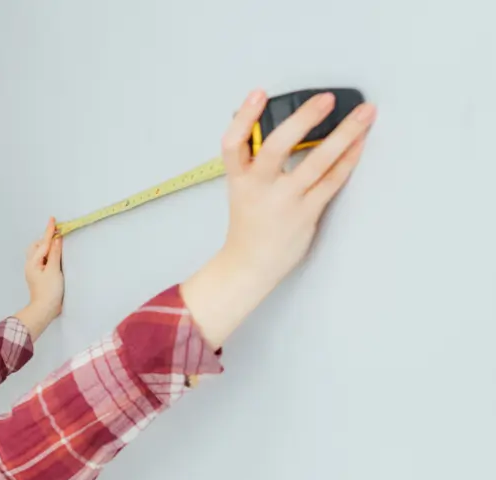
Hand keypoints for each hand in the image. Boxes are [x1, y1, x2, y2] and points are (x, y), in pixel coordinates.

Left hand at [24, 217, 63, 322]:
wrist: (44, 310)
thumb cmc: (49, 292)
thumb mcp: (54, 270)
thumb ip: (55, 253)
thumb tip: (57, 239)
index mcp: (33, 262)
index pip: (43, 243)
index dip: (49, 231)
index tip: (52, 220)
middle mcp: (31, 265)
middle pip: (37, 247)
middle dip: (46, 240)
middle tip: (58, 236)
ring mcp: (34, 272)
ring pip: (39, 254)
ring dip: (47, 249)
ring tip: (57, 248)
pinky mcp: (39, 278)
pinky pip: (42, 261)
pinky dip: (48, 257)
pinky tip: (54, 259)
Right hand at [181, 88, 375, 346]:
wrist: (249, 266)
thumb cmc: (249, 226)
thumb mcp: (243, 190)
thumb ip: (259, 163)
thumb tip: (293, 128)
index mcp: (239, 180)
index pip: (233, 144)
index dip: (245, 117)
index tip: (259, 93)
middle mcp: (260, 188)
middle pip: (276, 147)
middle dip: (303, 119)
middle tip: (325, 99)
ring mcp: (284, 201)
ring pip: (316, 162)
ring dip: (344, 134)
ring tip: (364, 114)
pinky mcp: (306, 213)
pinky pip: (332, 181)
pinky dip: (348, 159)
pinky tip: (360, 143)